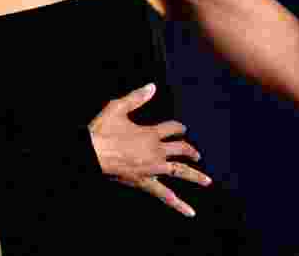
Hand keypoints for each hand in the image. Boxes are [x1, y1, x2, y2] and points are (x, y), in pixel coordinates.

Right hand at [88, 83, 210, 216]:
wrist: (91, 154)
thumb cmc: (102, 131)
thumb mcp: (117, 108)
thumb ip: (136, 98)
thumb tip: (152, 86)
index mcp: (151, 133)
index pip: (172, 128)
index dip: (179, 127)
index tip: (183, 129)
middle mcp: (156, 151)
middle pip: (181, 149)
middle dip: (190, 150)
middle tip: (197, 154)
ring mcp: (153, 169)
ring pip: (180, 172)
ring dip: (195, 176)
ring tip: (207, 181)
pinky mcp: (145, 182)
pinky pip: (165, 195)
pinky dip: (179, 204)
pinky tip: (190, 212)